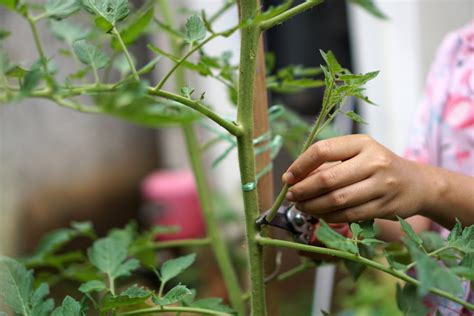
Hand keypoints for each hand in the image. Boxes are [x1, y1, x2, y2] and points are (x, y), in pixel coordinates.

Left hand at [283, 134, 428, 222]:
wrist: (417, 184)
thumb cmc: (378, 166)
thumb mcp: (358, 154)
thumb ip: (329, 162)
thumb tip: (294, 178)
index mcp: (362, 143)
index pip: (323, 150)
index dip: (300, 165)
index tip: (288, 177)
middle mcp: (373, 162)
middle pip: (327, 178)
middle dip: (303, 190)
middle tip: (291, 196)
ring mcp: (381, 185)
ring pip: (336, 200)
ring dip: (312, 206)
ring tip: (301, 206)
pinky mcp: (384, 206)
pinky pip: (348, 214)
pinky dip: (328, 217)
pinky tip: (319, 215)